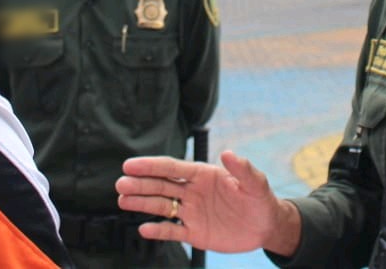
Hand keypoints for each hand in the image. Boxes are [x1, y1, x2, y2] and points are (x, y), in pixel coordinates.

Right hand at [116, 151, 300, 255]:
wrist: (266, 226)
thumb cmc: (260, 199)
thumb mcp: (255, 183)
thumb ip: (242, 169)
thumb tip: (227, 152)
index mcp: (203, 174)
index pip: (172, 168)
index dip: (151, 166)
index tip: (130, 165)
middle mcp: (193, 191)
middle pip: (161, 186)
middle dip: (140, 185)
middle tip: (120, 184)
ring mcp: (192, 212)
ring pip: (162, 206)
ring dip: (142, 203)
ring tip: (122, 200)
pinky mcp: (195, 232)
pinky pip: (172, 231)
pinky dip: (158, 231)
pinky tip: (143, 229)